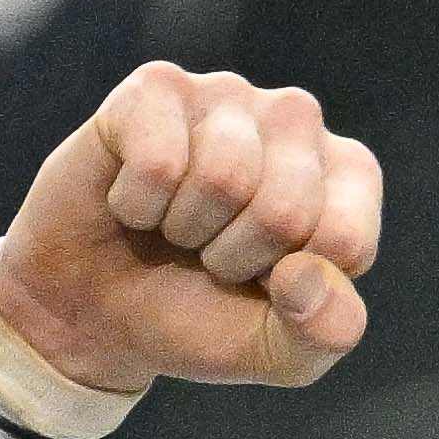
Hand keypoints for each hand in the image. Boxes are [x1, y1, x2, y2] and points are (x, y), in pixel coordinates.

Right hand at [0, 61, 381, 399]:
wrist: (91, 312)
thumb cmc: (196, 316)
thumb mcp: (277, 352)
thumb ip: (327, 331)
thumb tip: (305, 274)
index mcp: (347, 177)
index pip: (344, 240)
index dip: (287, 286)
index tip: (259, 281)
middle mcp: (296, 120)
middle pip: (286, 208)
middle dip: (233, 257)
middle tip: (206, 253)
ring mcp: (227, 93)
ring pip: (223, 177)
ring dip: (185, 228)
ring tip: (174, 224)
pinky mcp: (156, 87)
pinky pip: (158, 160)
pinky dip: (136, 205)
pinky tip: (134, 198)